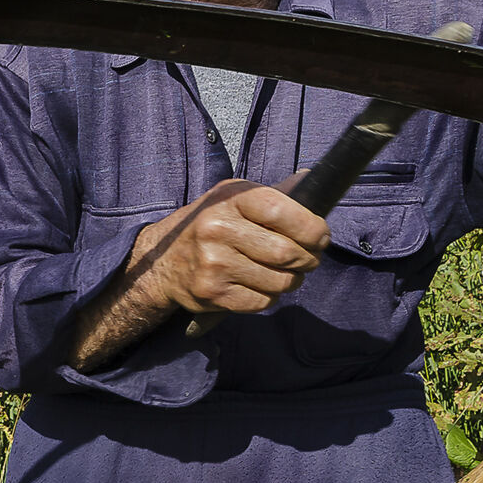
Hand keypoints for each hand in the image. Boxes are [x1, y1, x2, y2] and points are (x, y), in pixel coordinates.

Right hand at [130, 178, 328, 315]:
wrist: (161, 261)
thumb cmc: (208, 225)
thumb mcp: (232, 198)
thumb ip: (272, 194)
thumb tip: (312, 180)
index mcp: (229, 199)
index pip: (283, 212)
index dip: (313, 229)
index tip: (320, 237)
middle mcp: (218, 229)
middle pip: (287, 253)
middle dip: (307, 260)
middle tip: (306, 260)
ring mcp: (213, 263)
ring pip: (280, 281)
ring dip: (291, 281)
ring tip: (283, 273)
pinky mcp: (212, 293)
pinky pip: (262, 302)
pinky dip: (269, 297)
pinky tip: (259, 286)